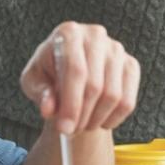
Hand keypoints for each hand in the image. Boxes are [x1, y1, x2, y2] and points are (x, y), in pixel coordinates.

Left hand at [20, 21, 140, 135]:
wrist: (69, 68)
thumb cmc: (48, 73)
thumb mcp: (34, 81)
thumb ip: (40, 93)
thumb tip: (49, 109)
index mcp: (69, 33)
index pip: (75, 71)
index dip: (70, 103)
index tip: (64, 129)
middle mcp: (96, 35)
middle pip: (95, 85)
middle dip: (82, 116)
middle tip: (70, 131)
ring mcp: (117, 49)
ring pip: (113, 95)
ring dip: (96, 119)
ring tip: (82, 125)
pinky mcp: (130, 64)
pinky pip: (128, 100)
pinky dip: (113, 118)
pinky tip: (99, 121)